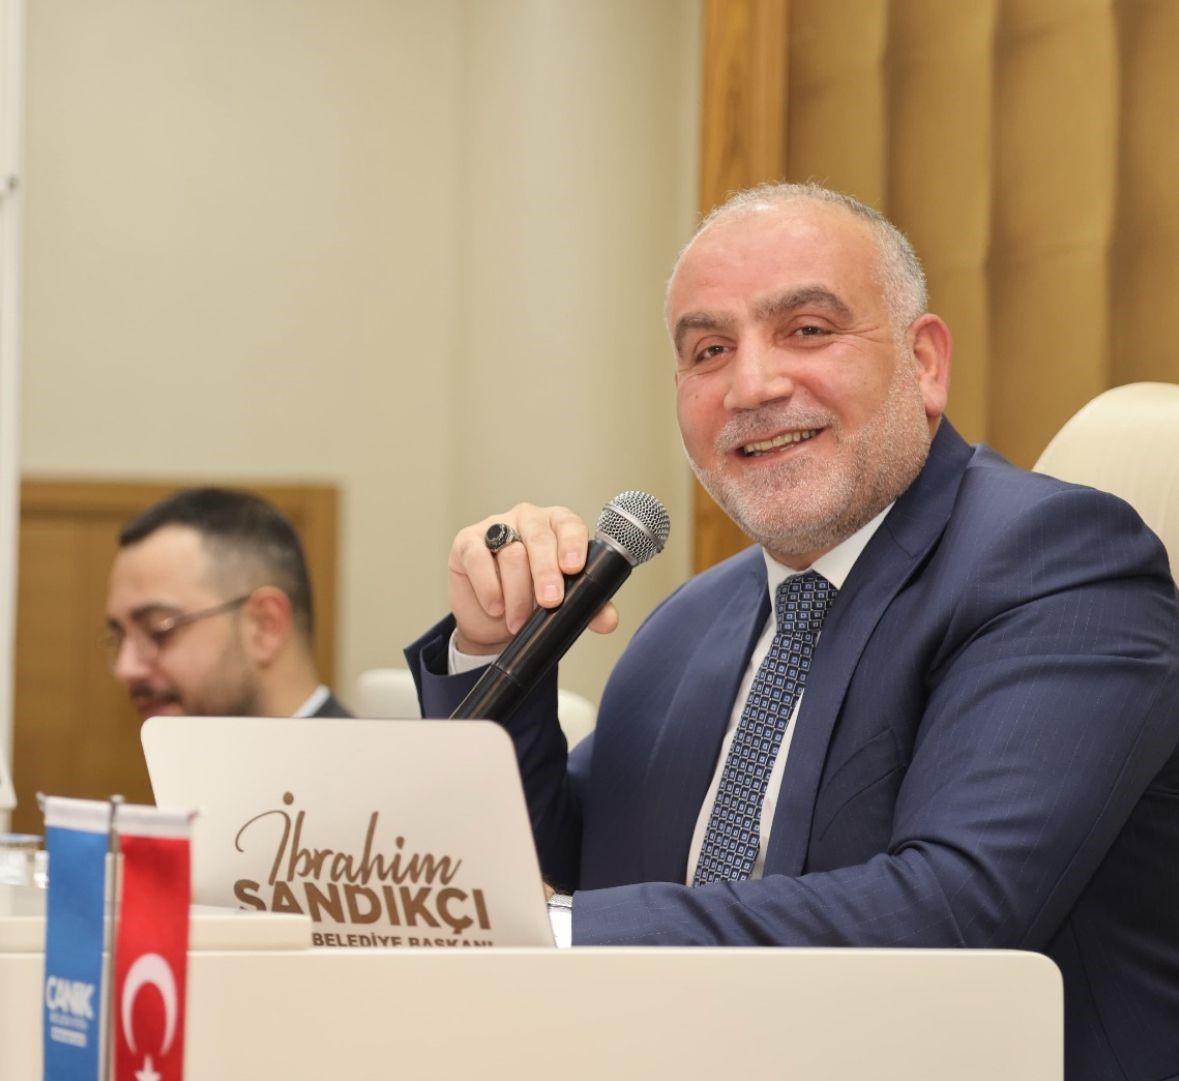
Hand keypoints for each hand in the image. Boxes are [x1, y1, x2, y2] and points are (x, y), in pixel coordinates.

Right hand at [447, 503, 619, 654]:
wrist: (491, 619)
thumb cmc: (531, 598)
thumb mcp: (562, 603)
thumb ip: (588, 606)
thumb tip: (608, 620)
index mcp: (557, 526)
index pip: (568, 524)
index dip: (572, 543)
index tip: (574, 567)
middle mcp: (528, 520)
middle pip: (539, 537)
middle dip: (546, 572)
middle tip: (550, 602)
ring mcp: (496, 527)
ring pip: (511, 553)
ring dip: (517, 593)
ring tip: (519, 621)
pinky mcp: (467, 542)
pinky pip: (478, 558)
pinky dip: (488, 587)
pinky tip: (495, 606)